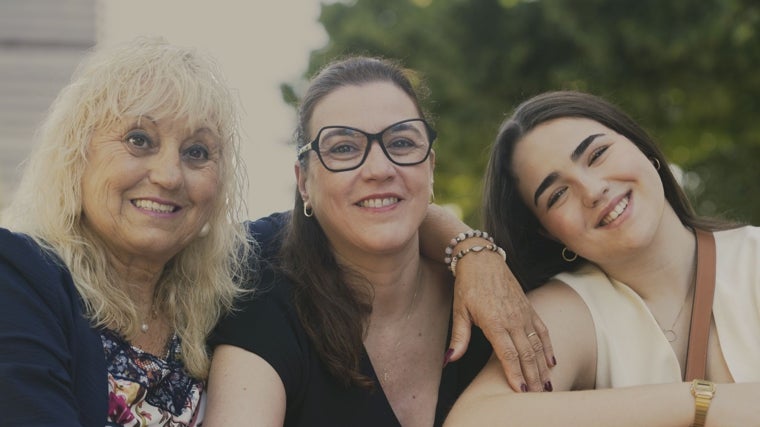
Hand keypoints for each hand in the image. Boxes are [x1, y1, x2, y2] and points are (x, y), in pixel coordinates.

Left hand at [446, 248, 554, 391]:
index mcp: (494, 322)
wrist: (482, 259)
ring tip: (547, 386)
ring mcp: (523, 313)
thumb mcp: (459, 310)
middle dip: (533, 377)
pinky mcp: (529, 308)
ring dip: (542, 367)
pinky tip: (552, 362)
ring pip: (537, 345)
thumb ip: (459, 337)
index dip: (515, 373)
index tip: (520, 391)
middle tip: (537, 396)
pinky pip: (542, 331)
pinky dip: (548, 347)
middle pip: (526, 354)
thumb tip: (450, 358)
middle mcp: (513, 319)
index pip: (508, 354)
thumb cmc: (468, 285)